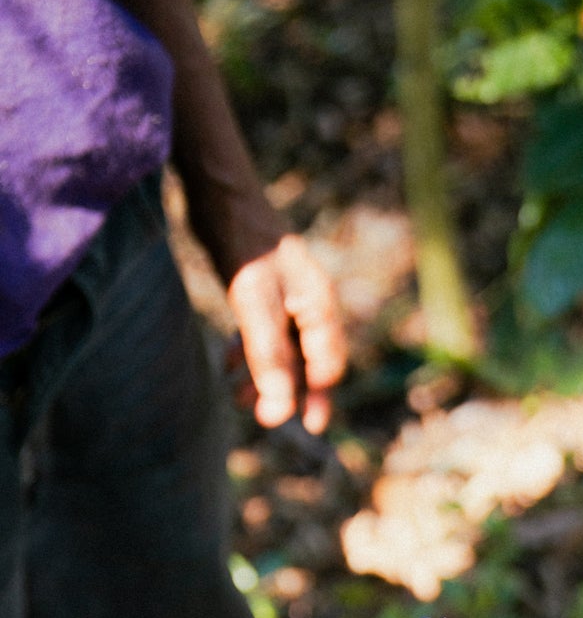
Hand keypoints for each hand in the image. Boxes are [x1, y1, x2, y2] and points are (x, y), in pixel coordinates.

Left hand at [227, 235, 346, 434]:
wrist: (219, 190)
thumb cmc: (243, 242)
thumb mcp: (253, 302)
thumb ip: (267, 355)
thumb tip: (278, 410)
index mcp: (319, 306)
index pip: (327, 365)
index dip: (316, 397)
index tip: (306, 427)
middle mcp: (309, 304)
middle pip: (308, 362)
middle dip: (288, 392)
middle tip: (266, 420)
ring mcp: (287, 297)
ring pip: (283, 350)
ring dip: (262, 375)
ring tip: (236, 395)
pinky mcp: (263, 290)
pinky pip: (264, 333)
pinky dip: (249, 352)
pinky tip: (227, 361)